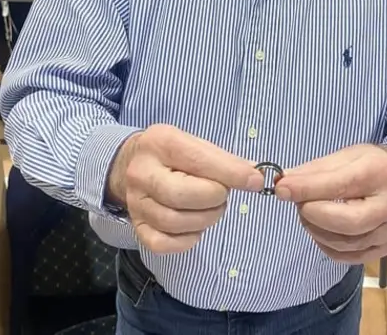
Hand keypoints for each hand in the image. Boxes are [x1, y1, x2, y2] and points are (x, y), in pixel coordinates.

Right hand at [107, 126, 263, 253]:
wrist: (131, 163)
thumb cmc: (173, 154)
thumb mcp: (195, 144)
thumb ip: (224, 160)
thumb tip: (255, 177)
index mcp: (161, 143)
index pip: (198, 160)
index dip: (230, 174)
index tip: (254, 181)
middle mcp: (143, 172)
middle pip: (183, 195)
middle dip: (214, 198)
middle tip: (222, 194)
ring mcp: (136, 202)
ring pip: (175, 222)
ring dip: (205, 218)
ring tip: (212, 207)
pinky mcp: (137, 226)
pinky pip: (164, 243)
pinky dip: (187, 239)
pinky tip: (195, 226)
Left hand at [274, 145, 386, 263]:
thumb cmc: (366, 164)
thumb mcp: (342, 156)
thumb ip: (313, 171)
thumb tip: (283, 185)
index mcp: (379, 173)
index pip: (341, 185)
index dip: (308, 189)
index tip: (282, 189)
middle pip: (348, 222)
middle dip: (314, 215)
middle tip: (298, 204)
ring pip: (346, 243)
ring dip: (316, 230)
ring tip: (307, 213)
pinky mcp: (384, 248)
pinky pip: (350, 257)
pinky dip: (327, 246)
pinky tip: (318, 230)